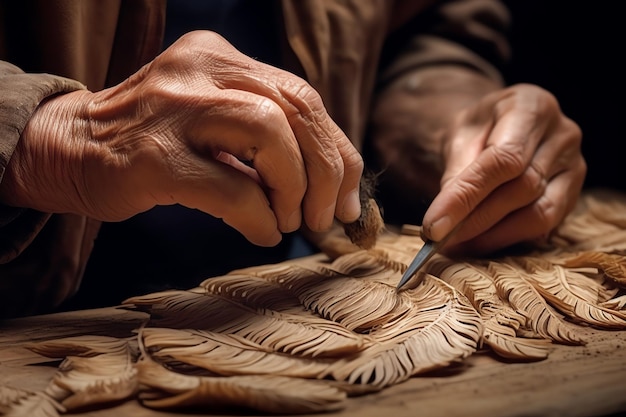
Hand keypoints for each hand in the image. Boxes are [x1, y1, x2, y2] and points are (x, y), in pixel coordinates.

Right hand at [0, 31, 362, 246]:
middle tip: (327, 217)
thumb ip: (268, 136)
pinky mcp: (154, 156)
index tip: (350, 196)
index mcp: (221, 58)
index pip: (304, 97)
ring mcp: (174, 108)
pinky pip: (232, 187)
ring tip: (290, 221)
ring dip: (296, 189)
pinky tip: (261, 233)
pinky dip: (260, 217)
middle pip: (298, 110)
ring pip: (270, 135)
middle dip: (328, 172)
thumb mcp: (214, 120)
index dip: (339, 151)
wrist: (70, 147)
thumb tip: (335, 185)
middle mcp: (201, 69)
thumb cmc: (154, 141)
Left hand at [422, 83, 585, 254]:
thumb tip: (445, 220)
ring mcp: (575, 165)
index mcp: (532, 106)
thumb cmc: (478, 129)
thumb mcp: (459, 136)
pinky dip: (509, 238)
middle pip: (523, 188)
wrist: (499, 127)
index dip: (468, 196)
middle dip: (476, 219)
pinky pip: (545, 226)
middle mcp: (563, 134)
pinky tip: (479, 243)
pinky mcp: (575, 194)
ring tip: (456, 245)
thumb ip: (456, 172)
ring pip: (539, 213)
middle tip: (439, 238)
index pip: (504, 159)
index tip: (434, 225)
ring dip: (493, 235)